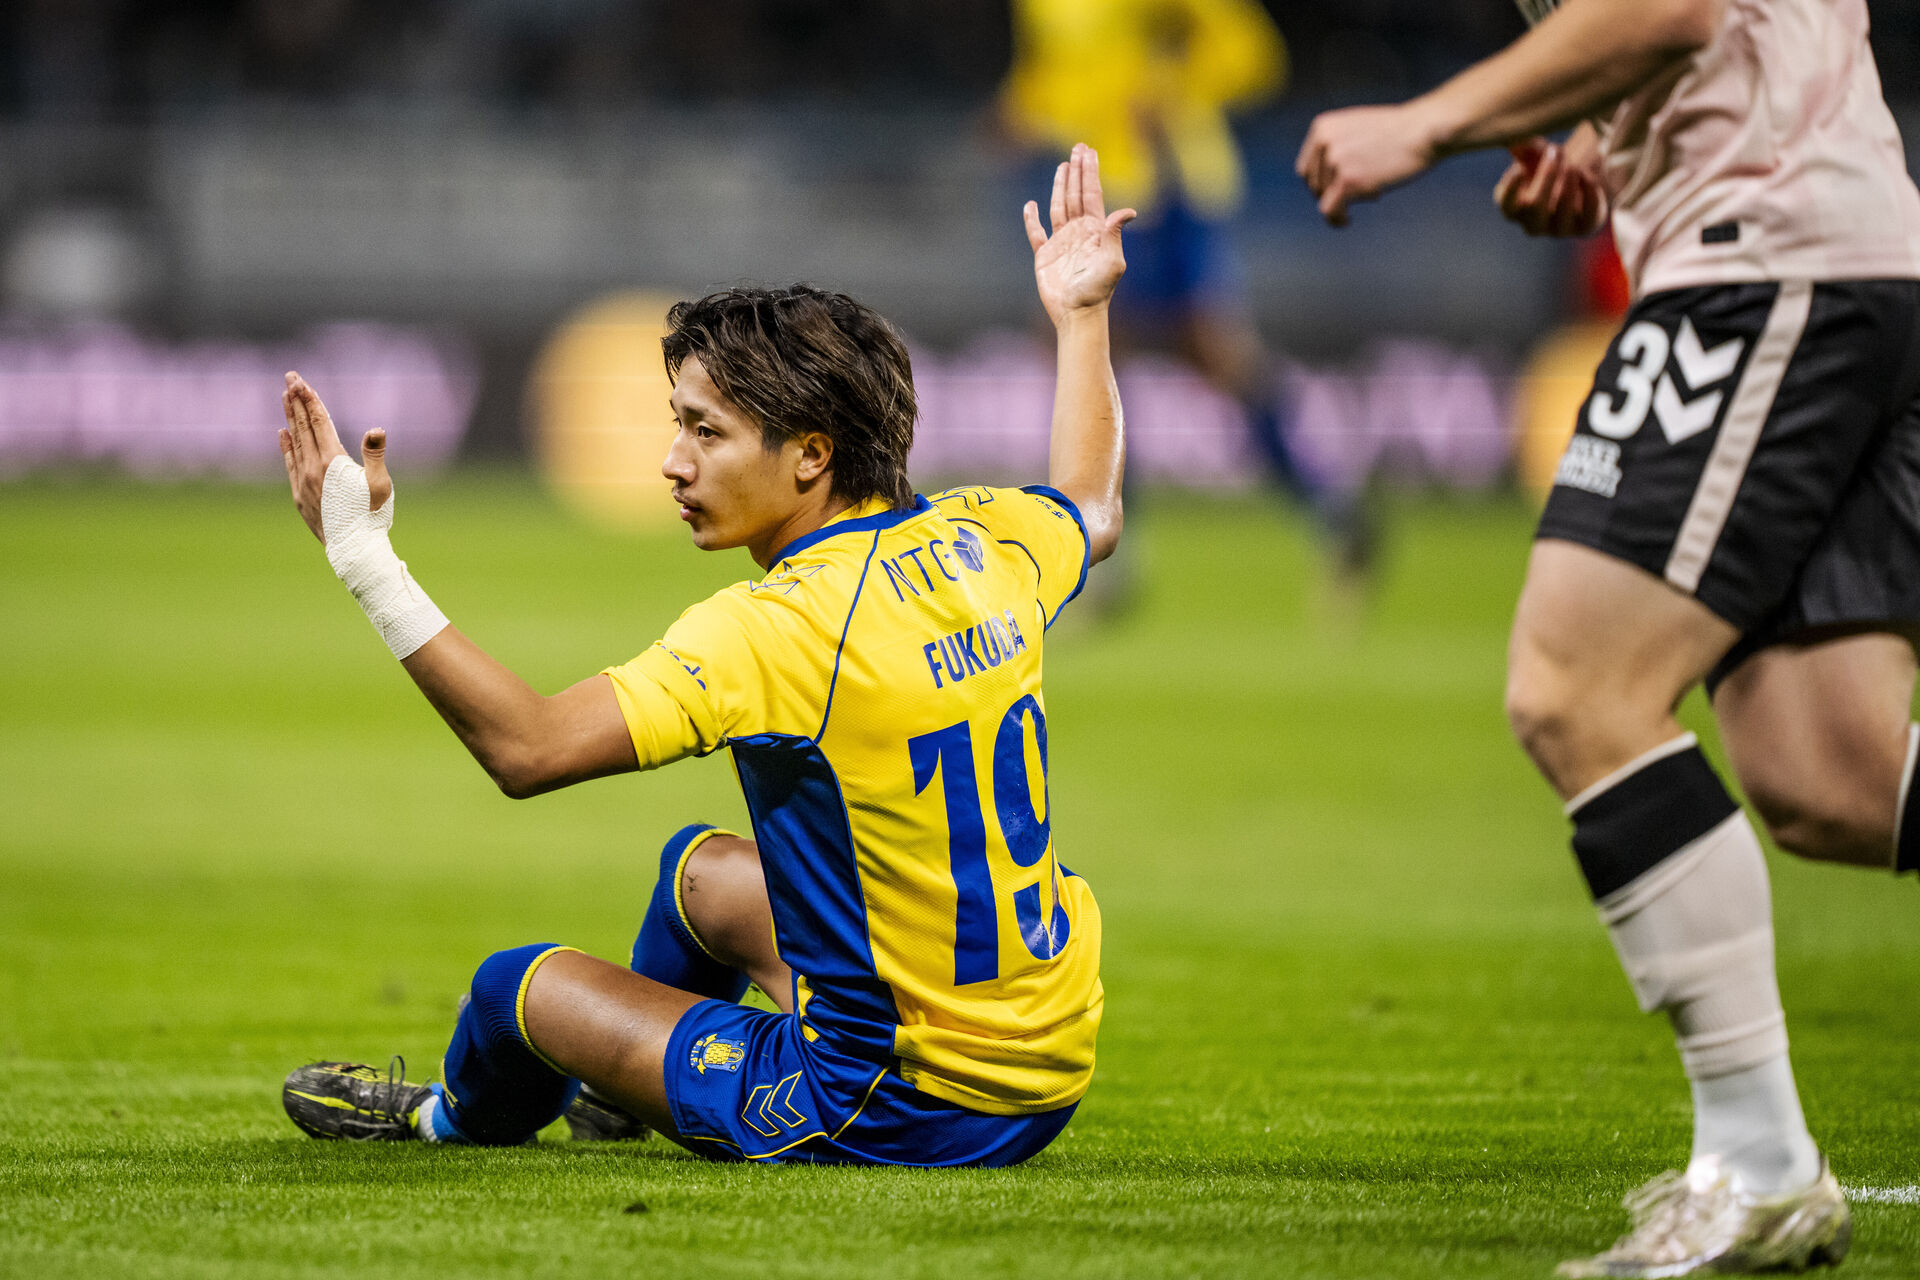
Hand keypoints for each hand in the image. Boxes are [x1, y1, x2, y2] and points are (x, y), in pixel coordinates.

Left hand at [278, 371, 390, 543]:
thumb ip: (375, 454)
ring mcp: (302, 481)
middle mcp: (313, 468)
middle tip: (290, 378)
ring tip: (286, 398)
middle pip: (303, 426)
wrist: (354, 550)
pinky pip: (289, 462)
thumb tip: (376, 429)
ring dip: (291, 418)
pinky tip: (282, 433)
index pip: (319, 422)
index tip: (301, 381)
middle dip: (297, 400)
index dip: (311, 400)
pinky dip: (285, 445)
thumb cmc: (372, 517)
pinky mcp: (299, 495)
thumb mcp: (380, 485)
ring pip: (294, 442)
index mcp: (333, 461)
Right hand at [1024, 144, 1136, 325]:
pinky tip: (1030, 206)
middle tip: (1078, 148)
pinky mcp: (1044, 256)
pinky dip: (1031, 219)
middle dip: (1077, 171)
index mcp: (1095, 231)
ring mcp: (1061, 243)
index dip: (1090, 172)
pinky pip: (1036, 233)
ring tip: (1063, 166)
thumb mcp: (1113, 262)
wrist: (1078, 314)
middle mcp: (1078, 233)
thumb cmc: (1098, 291)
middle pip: (1076, 194)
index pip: (1092, 194)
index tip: (1089, 152)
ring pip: (1059, 207)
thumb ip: (1115, 234)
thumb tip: (1128, 211)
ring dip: (1060, 186)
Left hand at [1296, 103, 1441, 226]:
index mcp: (1322, 128)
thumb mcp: (1357, 127)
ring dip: (1346, 200)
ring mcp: (1335, 162)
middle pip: (1313, 185)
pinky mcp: (1348, 181)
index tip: (1336, 189)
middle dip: (1332, 193)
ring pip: (1324, 199)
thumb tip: (1323, 174)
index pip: (1306, 168)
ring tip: (1374, 188)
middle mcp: (1324, 142)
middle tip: (1360, 190)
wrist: (1423, 131)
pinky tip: (1347, 221)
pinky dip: (1336, 220)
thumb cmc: (1398, 131)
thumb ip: (1336, 145)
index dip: (1320, 183)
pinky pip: (1329, 210)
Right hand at [1493, 137, 1606, 236]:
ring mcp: (1559, 229)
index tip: (1520, 169)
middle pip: (1535, 207)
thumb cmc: (1546, 168)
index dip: (1512, 191)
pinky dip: (1589, 191)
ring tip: (1573, 163)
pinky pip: (1589, 214)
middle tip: (1556, 149)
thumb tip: (1515, 141)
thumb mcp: (1533, 154)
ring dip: (1568, 181)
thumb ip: (1523, 148)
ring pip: (1563, 210)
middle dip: (1547, 175)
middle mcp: (1534, 224)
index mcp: (1515, 209)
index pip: (1507, 207)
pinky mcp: (1584, 227)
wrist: (1578, 184)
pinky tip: (1585, 175)